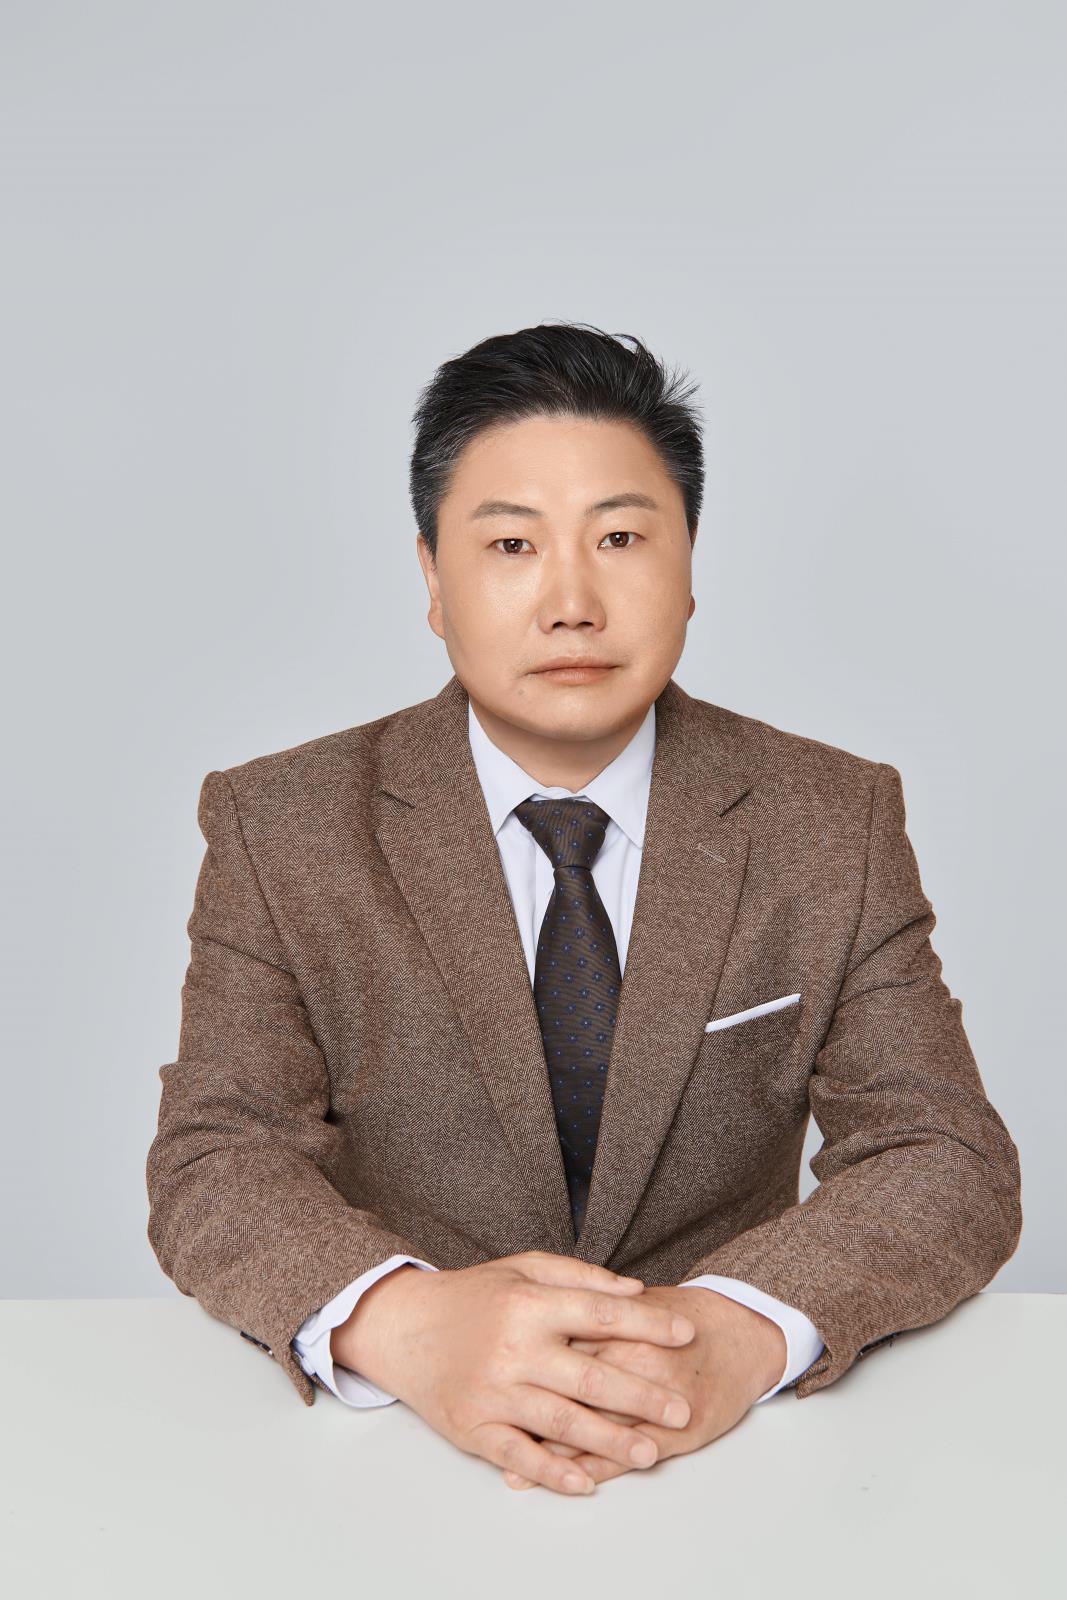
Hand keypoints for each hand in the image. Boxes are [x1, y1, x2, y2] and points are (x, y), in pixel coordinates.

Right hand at [329, 1250, 698, 1496]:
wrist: (404, 1328)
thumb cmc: (473, 1296)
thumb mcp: (523, 1268)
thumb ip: (582, 1278)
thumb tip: (636, 1290)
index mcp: (529, 1304)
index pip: (600, 1314)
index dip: (647, 1324)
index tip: (686, 1334)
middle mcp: (513, 1348)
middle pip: (588, 1376)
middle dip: (640, 1396)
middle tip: (682, 1411)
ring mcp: (493, 1391)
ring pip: (560, 1422)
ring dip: (608, 1441)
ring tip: (649, 1454)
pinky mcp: (473, 1427)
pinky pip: (518, 1455)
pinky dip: (551, 1473)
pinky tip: (585, 1483)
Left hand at [501, 1285, 787, 1490]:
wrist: (744, 1338)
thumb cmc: (684, 1319)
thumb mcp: (638, 1299)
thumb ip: (594, 1302)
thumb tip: (544, 1307)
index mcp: (622, 1326)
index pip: (565, 1344)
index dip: (527, 1360)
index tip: (488, 1369)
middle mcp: (635, 1364)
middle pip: (571, 1388)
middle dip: (530, 1407)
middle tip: (492, 1420)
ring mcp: (653, 1405)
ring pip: (594, 1430)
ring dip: (551, 1451)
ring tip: (514, 1469)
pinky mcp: (671, 1437)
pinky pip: (623, 1459)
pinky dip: (588, 1472)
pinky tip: (561, 1482)